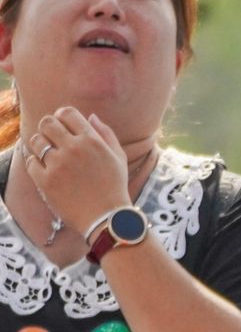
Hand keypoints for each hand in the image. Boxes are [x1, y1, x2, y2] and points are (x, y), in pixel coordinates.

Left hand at [20, 109, 128, 232]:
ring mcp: (58, 164)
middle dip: (48, 127)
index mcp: (92, 141)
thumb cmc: (115, 187)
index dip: (62, 116)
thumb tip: (91, 117)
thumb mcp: (118, 158)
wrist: (107, 218)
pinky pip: (30, 161)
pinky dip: (34, 162)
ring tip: (48, 155)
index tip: (62, 125)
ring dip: (40, 144)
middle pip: (47, 122)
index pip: (67, 113)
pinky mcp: (45, 180)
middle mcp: (74, 149)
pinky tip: (44, 168)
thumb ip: (106, 134)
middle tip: (52, 138)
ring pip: (36, 140)